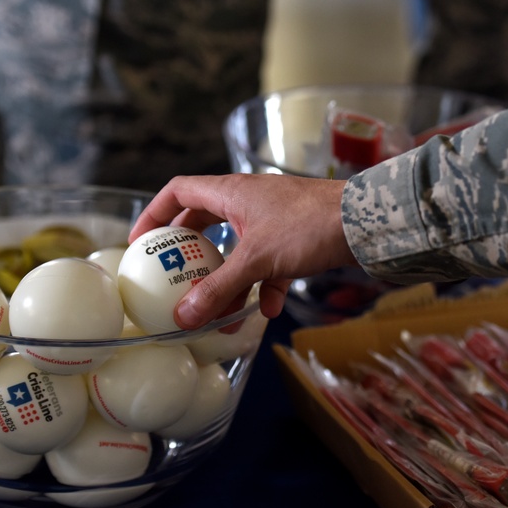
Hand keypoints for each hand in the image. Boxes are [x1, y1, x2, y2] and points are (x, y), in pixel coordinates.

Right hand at [129, 173, 356, 328]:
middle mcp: (249, 201)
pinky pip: (269, 264)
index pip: (179, 191)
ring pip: (238, 249)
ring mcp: (273, 220)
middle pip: (206, 222)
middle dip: (190, 253)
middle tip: (172, 277)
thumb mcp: (257, 259)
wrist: (366, 223)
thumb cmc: (310, 225)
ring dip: (227, 279)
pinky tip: (266, 310)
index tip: (141, 242)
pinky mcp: (296, 240)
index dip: (156, 213)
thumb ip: (219, 288)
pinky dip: (264, 286)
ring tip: (217, 310)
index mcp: (231, 191)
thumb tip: (183, 316)